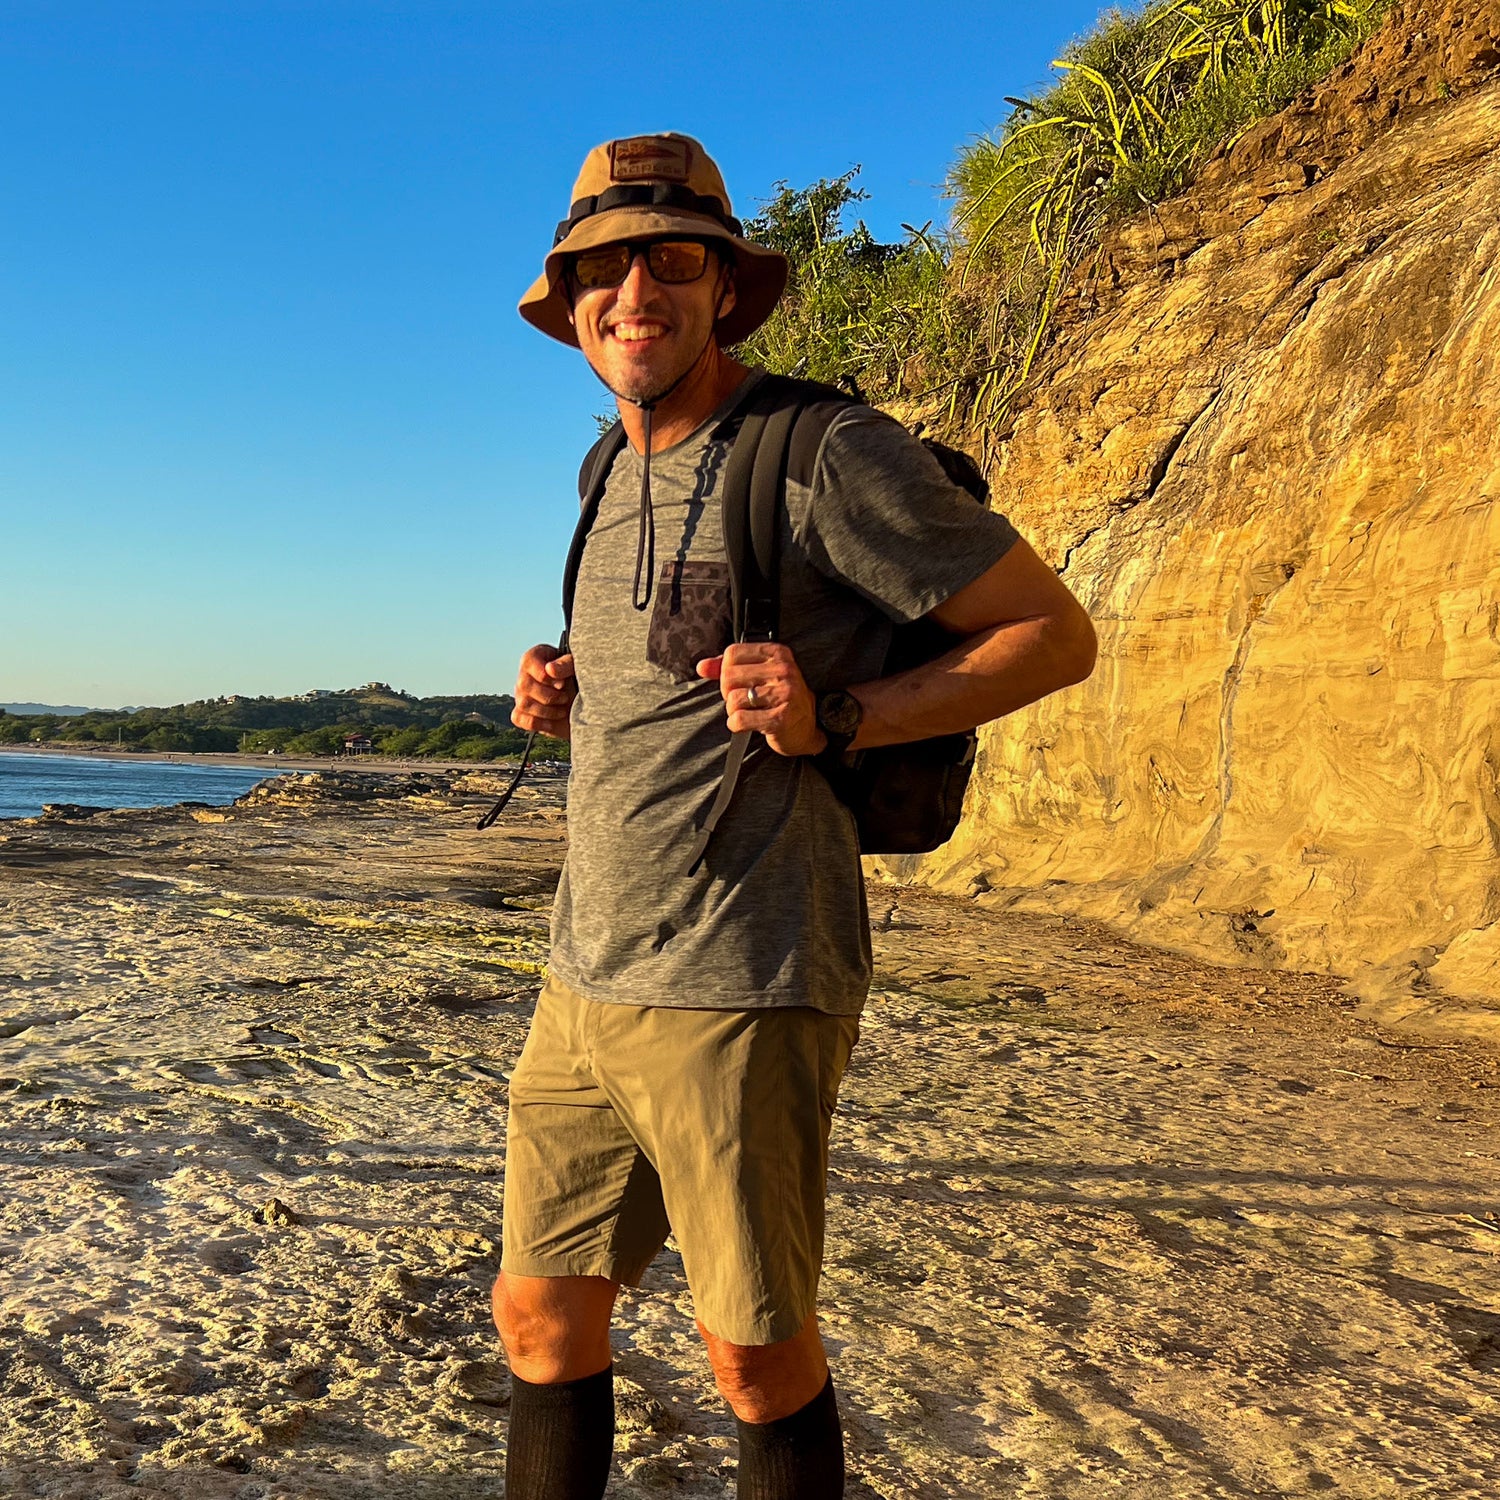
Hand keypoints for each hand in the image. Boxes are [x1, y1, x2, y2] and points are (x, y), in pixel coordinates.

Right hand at [512, 644, 576, 740]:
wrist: (586, 701)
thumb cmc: (580, 678)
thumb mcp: (577, 666)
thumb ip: (565, 664)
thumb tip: (550, 669)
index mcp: (535, 657)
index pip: (530, 664)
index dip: (547, 677)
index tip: (563, 683)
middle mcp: (524, 675)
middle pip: (524, 685)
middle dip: (549, 695)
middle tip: (565, 698)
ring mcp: (521, 695)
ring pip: (523, 703)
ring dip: (546, 711)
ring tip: (562, 710)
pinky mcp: (522, 713)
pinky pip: (519, 718)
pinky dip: (536, 723)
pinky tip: (551, 723)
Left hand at [696, 641, 826, 758]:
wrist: (807, 727)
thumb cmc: (780, 699)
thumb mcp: (760, 675)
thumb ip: (729, 668)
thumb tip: (702, 666)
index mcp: (777, 653)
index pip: (732, 653)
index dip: (726, 671)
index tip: (738, 683)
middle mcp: (783, 670)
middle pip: (729, 677)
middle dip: (729, 693)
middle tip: (743, 701)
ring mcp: (784, 694)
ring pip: (733, 700)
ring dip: (734, 711)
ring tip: (749, 713)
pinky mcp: (780, 718)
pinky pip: (739, 719)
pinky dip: (736, 725)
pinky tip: (749, 725)